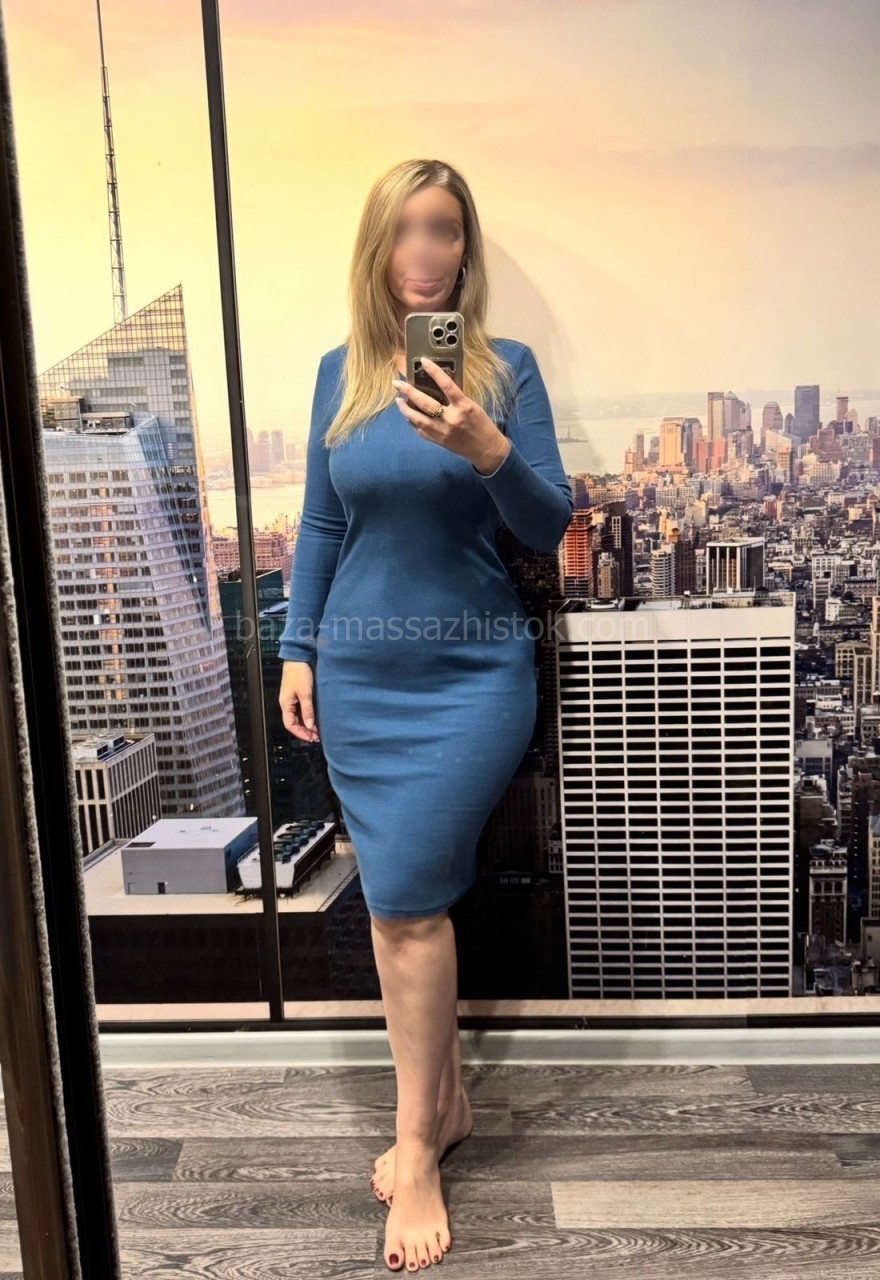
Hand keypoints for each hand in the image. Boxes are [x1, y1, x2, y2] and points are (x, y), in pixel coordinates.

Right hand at [279, 660, 319, 742]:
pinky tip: (314, 719)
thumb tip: (309, 725)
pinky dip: (306, 717)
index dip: (300, 733)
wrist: (297, 658)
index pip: (290, 725)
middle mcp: (287, 704)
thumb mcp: (305, 693)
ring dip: (306, 725)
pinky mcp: (296, 695)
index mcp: (285, 704)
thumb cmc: (299, 673)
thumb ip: (307, 710)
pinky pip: (300, 710)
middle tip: (316, 737)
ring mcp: (291, 700)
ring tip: (317, 731)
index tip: (311, 738)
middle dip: (304, 731)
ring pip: (297, 717)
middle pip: (293, 723)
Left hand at [392, 355, 509, 473]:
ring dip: (405, 409)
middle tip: (397, 384)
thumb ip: (456, 398)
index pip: (447, 385)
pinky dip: (413, 422)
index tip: (424, 361)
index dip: (434, 371)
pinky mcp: (438, 441)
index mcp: (463, 406)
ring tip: (399, 400)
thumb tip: (437, 387)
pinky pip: (421, 430)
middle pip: (425, 403)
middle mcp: (451, 419)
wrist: (485, 449)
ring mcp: (442, 431)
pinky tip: (409, 416)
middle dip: (408, 392)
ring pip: (418, 419)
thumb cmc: (481, 424)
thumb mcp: (472, 406)